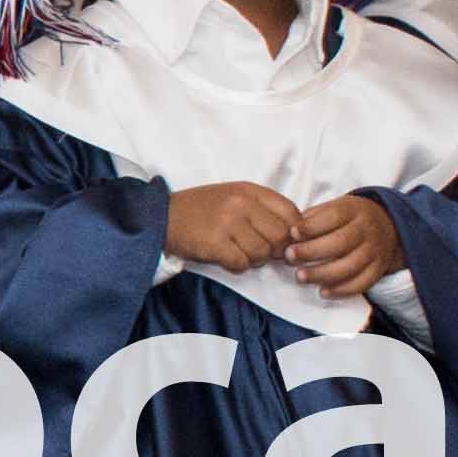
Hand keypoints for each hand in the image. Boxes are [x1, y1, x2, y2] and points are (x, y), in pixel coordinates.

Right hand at [162, 182, 311, 276]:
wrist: (163, 215)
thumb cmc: (203, 209)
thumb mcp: (236, 197)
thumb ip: (264, 209)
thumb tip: (295, 235)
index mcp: (250, 190)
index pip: (291, 213)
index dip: (294, 232)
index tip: (283, 241)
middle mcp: (241, 203)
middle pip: (280, 236)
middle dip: (274, 249)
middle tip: (260, 251)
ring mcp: (228, 222)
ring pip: (262, 253)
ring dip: (253, 259)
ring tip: (238, 252)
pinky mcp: (214, 243)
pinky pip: (241, 263)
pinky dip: (236, 266)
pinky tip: (225, 257)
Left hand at [282, 194, 403, 298]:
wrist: (385, 225)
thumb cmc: (347, 218)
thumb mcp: (333, 208)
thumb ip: (312, 218)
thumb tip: (287, 233)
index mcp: (353, 210)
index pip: (334, 216)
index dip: (312, 226)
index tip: (292, 233)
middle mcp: (366, 229)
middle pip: (341, 241)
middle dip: (312, 251)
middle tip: (289, 257)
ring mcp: (375, 250)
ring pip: (351, 265)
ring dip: (323, 274)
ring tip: (300, 277)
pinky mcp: (379, 269)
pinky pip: (363, 283)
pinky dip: (342, 290)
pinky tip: (323, 292)